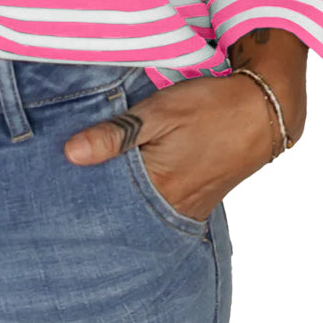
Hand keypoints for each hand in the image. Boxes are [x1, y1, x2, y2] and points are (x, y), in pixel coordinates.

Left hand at [63, 73, 275, 221]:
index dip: (83, 194)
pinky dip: (145, 198)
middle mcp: (173, 209)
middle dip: (100, 202)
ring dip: (123, 199)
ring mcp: (188, 209)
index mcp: (158, 189)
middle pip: (124, 213)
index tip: (60, 187)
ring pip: (143, 212)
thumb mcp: (157, 112)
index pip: (107, 205)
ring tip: (99, 184)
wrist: (262, 112)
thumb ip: (115, 134)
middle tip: (72, 190)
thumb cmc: (208, 108)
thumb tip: (70, 153)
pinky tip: (133, 184)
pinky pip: (162, 208)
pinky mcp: (198, 202)